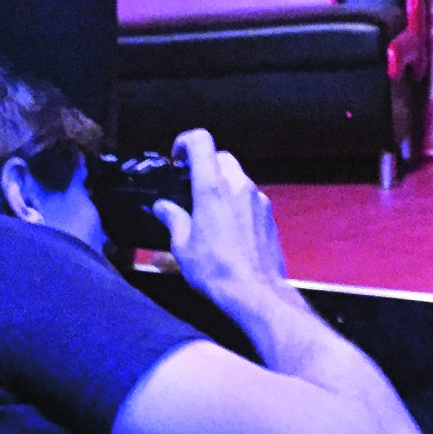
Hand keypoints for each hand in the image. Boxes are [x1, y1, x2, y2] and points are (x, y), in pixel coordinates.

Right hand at [151, 130, 288, 311]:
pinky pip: (249, 196)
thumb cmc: (215, 269)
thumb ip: (173, 219)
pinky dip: (236, 201)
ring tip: (208, 210)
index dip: (185, 141)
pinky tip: (228, 227)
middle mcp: (238, 185)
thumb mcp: (182, 247)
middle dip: (204, 165)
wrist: (257, 292)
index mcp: (212, 188)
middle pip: (221, 156)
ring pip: (237, 176)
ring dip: (221, 184)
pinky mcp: (269, 214)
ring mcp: (258, 198)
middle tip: (189, 186)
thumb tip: (163, 207)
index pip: (201, 141)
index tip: (176, 158)